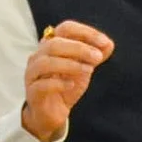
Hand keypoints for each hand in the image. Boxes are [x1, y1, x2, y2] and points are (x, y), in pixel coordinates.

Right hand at [21, 21, 114, 141]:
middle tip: (98, 57)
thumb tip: (108, 44)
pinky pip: (42, 84)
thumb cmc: (66, 85)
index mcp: (51, 45)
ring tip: (89, 70)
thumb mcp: (84, 68)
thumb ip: (95, 56)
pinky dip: (59, 83)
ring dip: (70, 64)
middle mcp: (38, 56)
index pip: (66, 28)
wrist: (52, 114)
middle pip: (54, 43)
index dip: (86, 32)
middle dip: (79, 48)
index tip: (105, 43)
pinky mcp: (32, 92)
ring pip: (46, 62)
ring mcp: (32, 74)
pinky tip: (72, 85)